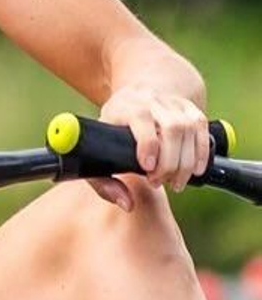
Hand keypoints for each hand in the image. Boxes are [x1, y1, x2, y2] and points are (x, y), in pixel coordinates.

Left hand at [89, 85, 211, 209]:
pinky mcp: (190, 108)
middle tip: (159, 182)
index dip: (148, 145)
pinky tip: (195, 171)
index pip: (141, 119)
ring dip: (186, 162)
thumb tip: (127, 204)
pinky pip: (202, 129)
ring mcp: (173, 103)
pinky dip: (202, 153)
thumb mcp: (97, 147)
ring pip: (189, 129)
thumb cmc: (113, 128)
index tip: (147, 168)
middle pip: (172, 128)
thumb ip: (103, 180)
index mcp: (126, 106)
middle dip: (169, 162)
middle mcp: (151, 100)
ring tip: (175, 182)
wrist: (134, 95)